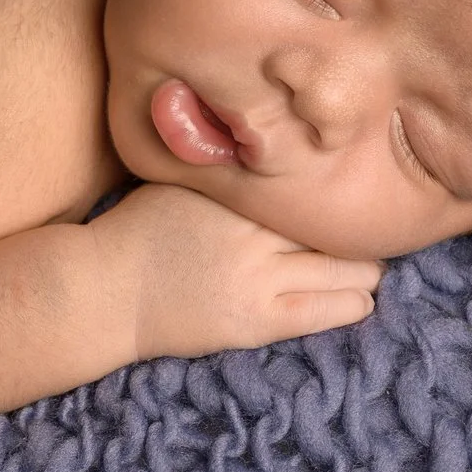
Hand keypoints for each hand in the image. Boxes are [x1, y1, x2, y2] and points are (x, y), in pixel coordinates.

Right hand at [94, 182, 381, 360]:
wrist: (105, 292)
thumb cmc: (140, 228)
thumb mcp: (182, 179)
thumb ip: (230, 167)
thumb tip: (280, 149)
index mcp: (236, 192)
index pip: (314, 185)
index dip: (340, 187)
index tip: (356, 186)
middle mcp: (252, 231)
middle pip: (339, 226)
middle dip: (358, 228)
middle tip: (365, 230)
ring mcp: (257, 279)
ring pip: (347, 270)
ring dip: (363, 268)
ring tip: (362, 265)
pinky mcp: (256, 321)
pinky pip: (326, 311)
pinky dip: (353, 303)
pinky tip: (359, 298)